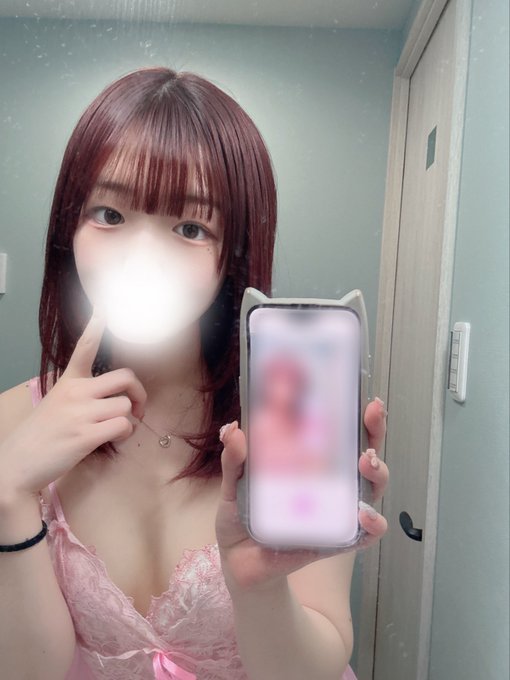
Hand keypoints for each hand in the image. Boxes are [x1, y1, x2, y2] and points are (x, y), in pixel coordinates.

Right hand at [0, 307, 146, 500]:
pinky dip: (125, 435)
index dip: (96, 326)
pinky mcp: (85, 436)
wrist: (18, 464)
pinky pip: (123, 426)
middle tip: (138, 408)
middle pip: (126, 378)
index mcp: (68, 382)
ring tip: (114, 431)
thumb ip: (83, 395)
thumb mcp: (57, 403)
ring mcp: (81, 414)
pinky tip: (113, 441)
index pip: (85, 348)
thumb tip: (116, 399)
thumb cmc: (42, 435)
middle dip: (139, 393)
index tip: (104, 307)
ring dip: (129, 421)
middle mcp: (76, 393)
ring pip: (126, 406)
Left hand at [215, 398, 388, 592]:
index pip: (337, 433)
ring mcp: (336, 511)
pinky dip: (372, 525)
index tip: (362, 395)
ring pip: (372, 488)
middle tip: (372, 416)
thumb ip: (234, 460)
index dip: (353, 413)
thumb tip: (233, 429)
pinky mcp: (335, 541)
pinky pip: (364, 534)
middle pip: (362, 453)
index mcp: (308, 462)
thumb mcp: (233, 486)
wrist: (239, 563)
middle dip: (374, 432)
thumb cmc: (242, 517)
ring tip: (365, 463)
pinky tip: (363, 515)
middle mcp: (330, 482)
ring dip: (377, 473)